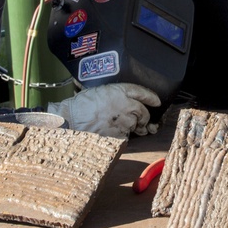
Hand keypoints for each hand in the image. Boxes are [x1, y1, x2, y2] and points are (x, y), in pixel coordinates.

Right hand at [46, 83, 160, 137]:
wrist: (71, 119)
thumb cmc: (81, 104)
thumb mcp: (99, 91)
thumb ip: (114, 94)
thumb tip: (122, 100)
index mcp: (120, 91)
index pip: (142, 92)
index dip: (151, 97)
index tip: (156, 101)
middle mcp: (126, 105)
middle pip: (143, 112)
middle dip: (144, 117)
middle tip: (141, 120)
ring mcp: (124, 121)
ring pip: (134, 125)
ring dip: (132, 127)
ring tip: (122, 126)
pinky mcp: (120, 135)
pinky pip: (126, 135)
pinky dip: (122, 135)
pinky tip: (112, 132)